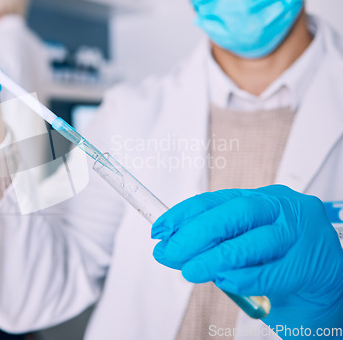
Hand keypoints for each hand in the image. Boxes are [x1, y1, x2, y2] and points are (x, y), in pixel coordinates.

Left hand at [151, 186, 342, 335]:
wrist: (328, 284)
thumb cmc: (279, 261)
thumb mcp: (245, 243)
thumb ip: (216, 242)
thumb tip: (173, 248)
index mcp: (260, 199)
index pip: (215, 201)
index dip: (182, 215)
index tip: (158, 231)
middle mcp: (281, 209)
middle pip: (234, 214)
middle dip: (195, 234)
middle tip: (168, 253)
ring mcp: (300, 234)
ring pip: (253, 241)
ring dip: (215, 258)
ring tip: (190, 271)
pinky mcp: (312, 263)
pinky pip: (273, 272)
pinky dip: (245, 277)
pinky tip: (225, 280)